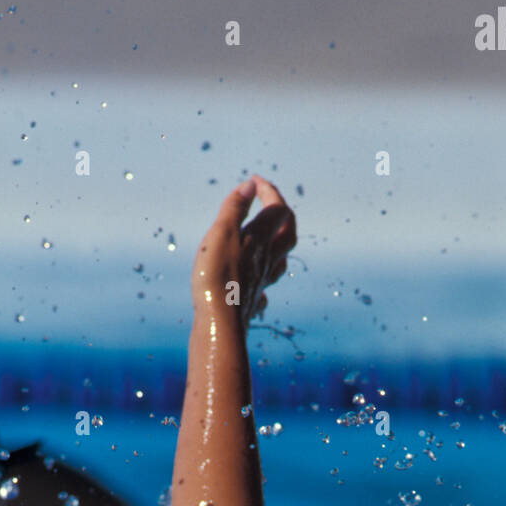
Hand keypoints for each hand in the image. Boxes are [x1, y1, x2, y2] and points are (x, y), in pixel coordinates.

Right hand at [191, 174, 296, 324]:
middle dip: (282, 215)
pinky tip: (255, 282)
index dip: (269, 191)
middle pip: (287, 235)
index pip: (277, 208)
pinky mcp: (249, 301)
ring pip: (279, 262)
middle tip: (270, 205)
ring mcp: (260, 282)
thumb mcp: (222, 233)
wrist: (219, 324)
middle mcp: (266, 260)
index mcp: (260, 239)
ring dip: (277, 246)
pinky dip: (261, 280)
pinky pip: (262, 288)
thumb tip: (251, 186)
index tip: (255, 181)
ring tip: (267, 239)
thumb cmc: (218, 276)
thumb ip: (235, 208)